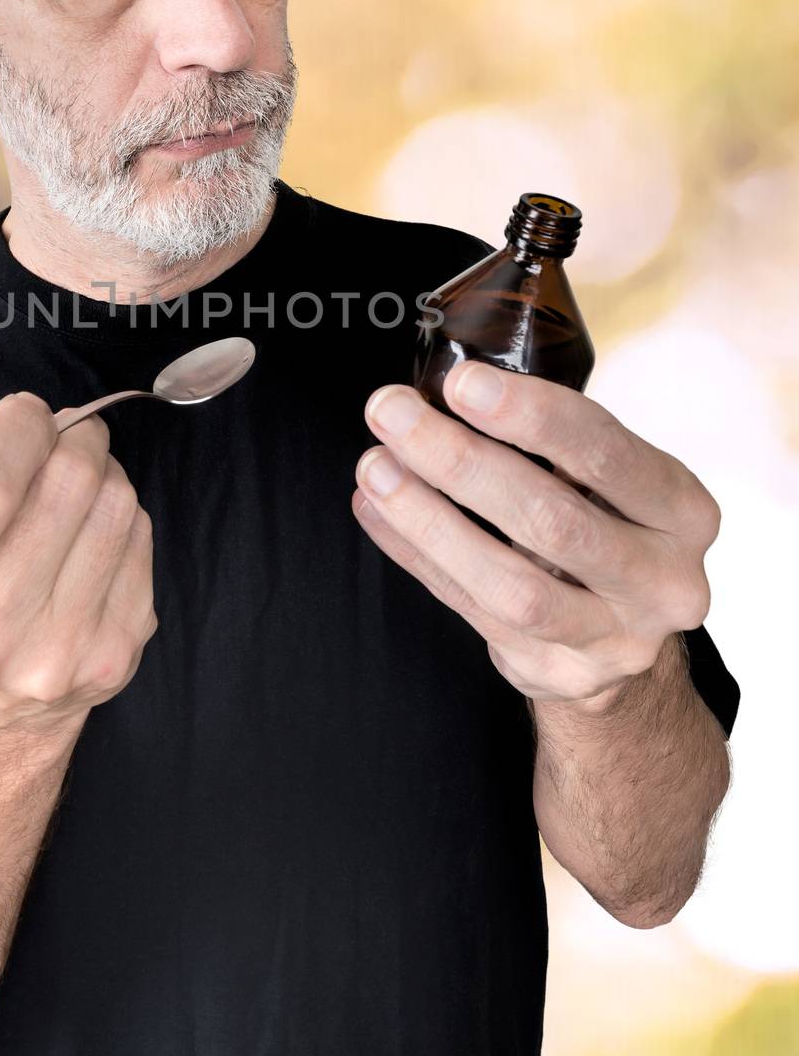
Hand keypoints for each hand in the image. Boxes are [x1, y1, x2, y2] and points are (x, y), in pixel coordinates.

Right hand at [0, 370, 156, 733]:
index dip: (17, 426)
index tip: (24, 415)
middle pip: (67, 483)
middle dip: (73, 437)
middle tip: (63, 438)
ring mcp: (58, 651)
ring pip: (115, 503)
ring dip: (104, 471)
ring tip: (77, 482)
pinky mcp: (114, 655)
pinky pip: (141, 539)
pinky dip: (123, 515)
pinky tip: (94, 531)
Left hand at [352, 362, 718, 705]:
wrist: (625, 636)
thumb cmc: (606, 524)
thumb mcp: (611, 480)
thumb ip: (554, 442)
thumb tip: (449, 387)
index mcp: (683, 510)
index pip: (605, 454)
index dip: (530, 416)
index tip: (461, 384)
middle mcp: (662, 580)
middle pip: (552, 521)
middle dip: (460, 461)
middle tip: (392, 413)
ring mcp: (612, 637)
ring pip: (510, 585)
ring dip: (429, 520)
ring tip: (373, 469)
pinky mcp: (557, 671)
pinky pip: (471, 610)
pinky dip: (417, 555)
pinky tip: (374, 509)